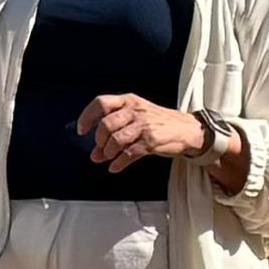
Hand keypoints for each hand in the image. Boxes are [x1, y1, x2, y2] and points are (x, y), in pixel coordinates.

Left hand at [78, 92, 213, 175]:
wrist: (186, 129)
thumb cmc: (159, 122)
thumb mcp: (136, 118)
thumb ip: (114, 133)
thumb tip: (94, 154)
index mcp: (129, 100)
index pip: (101, 103)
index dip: (87, 117)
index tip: (82, 130)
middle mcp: (135, 110)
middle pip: (106, 124)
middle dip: (99, 140)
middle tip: (100, 148)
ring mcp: (144, 125)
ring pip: (116, 140)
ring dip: (109, 152)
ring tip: (109, 157)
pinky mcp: (151, 141)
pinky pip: (129, 154)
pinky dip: (119, 163)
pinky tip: (116, 167)